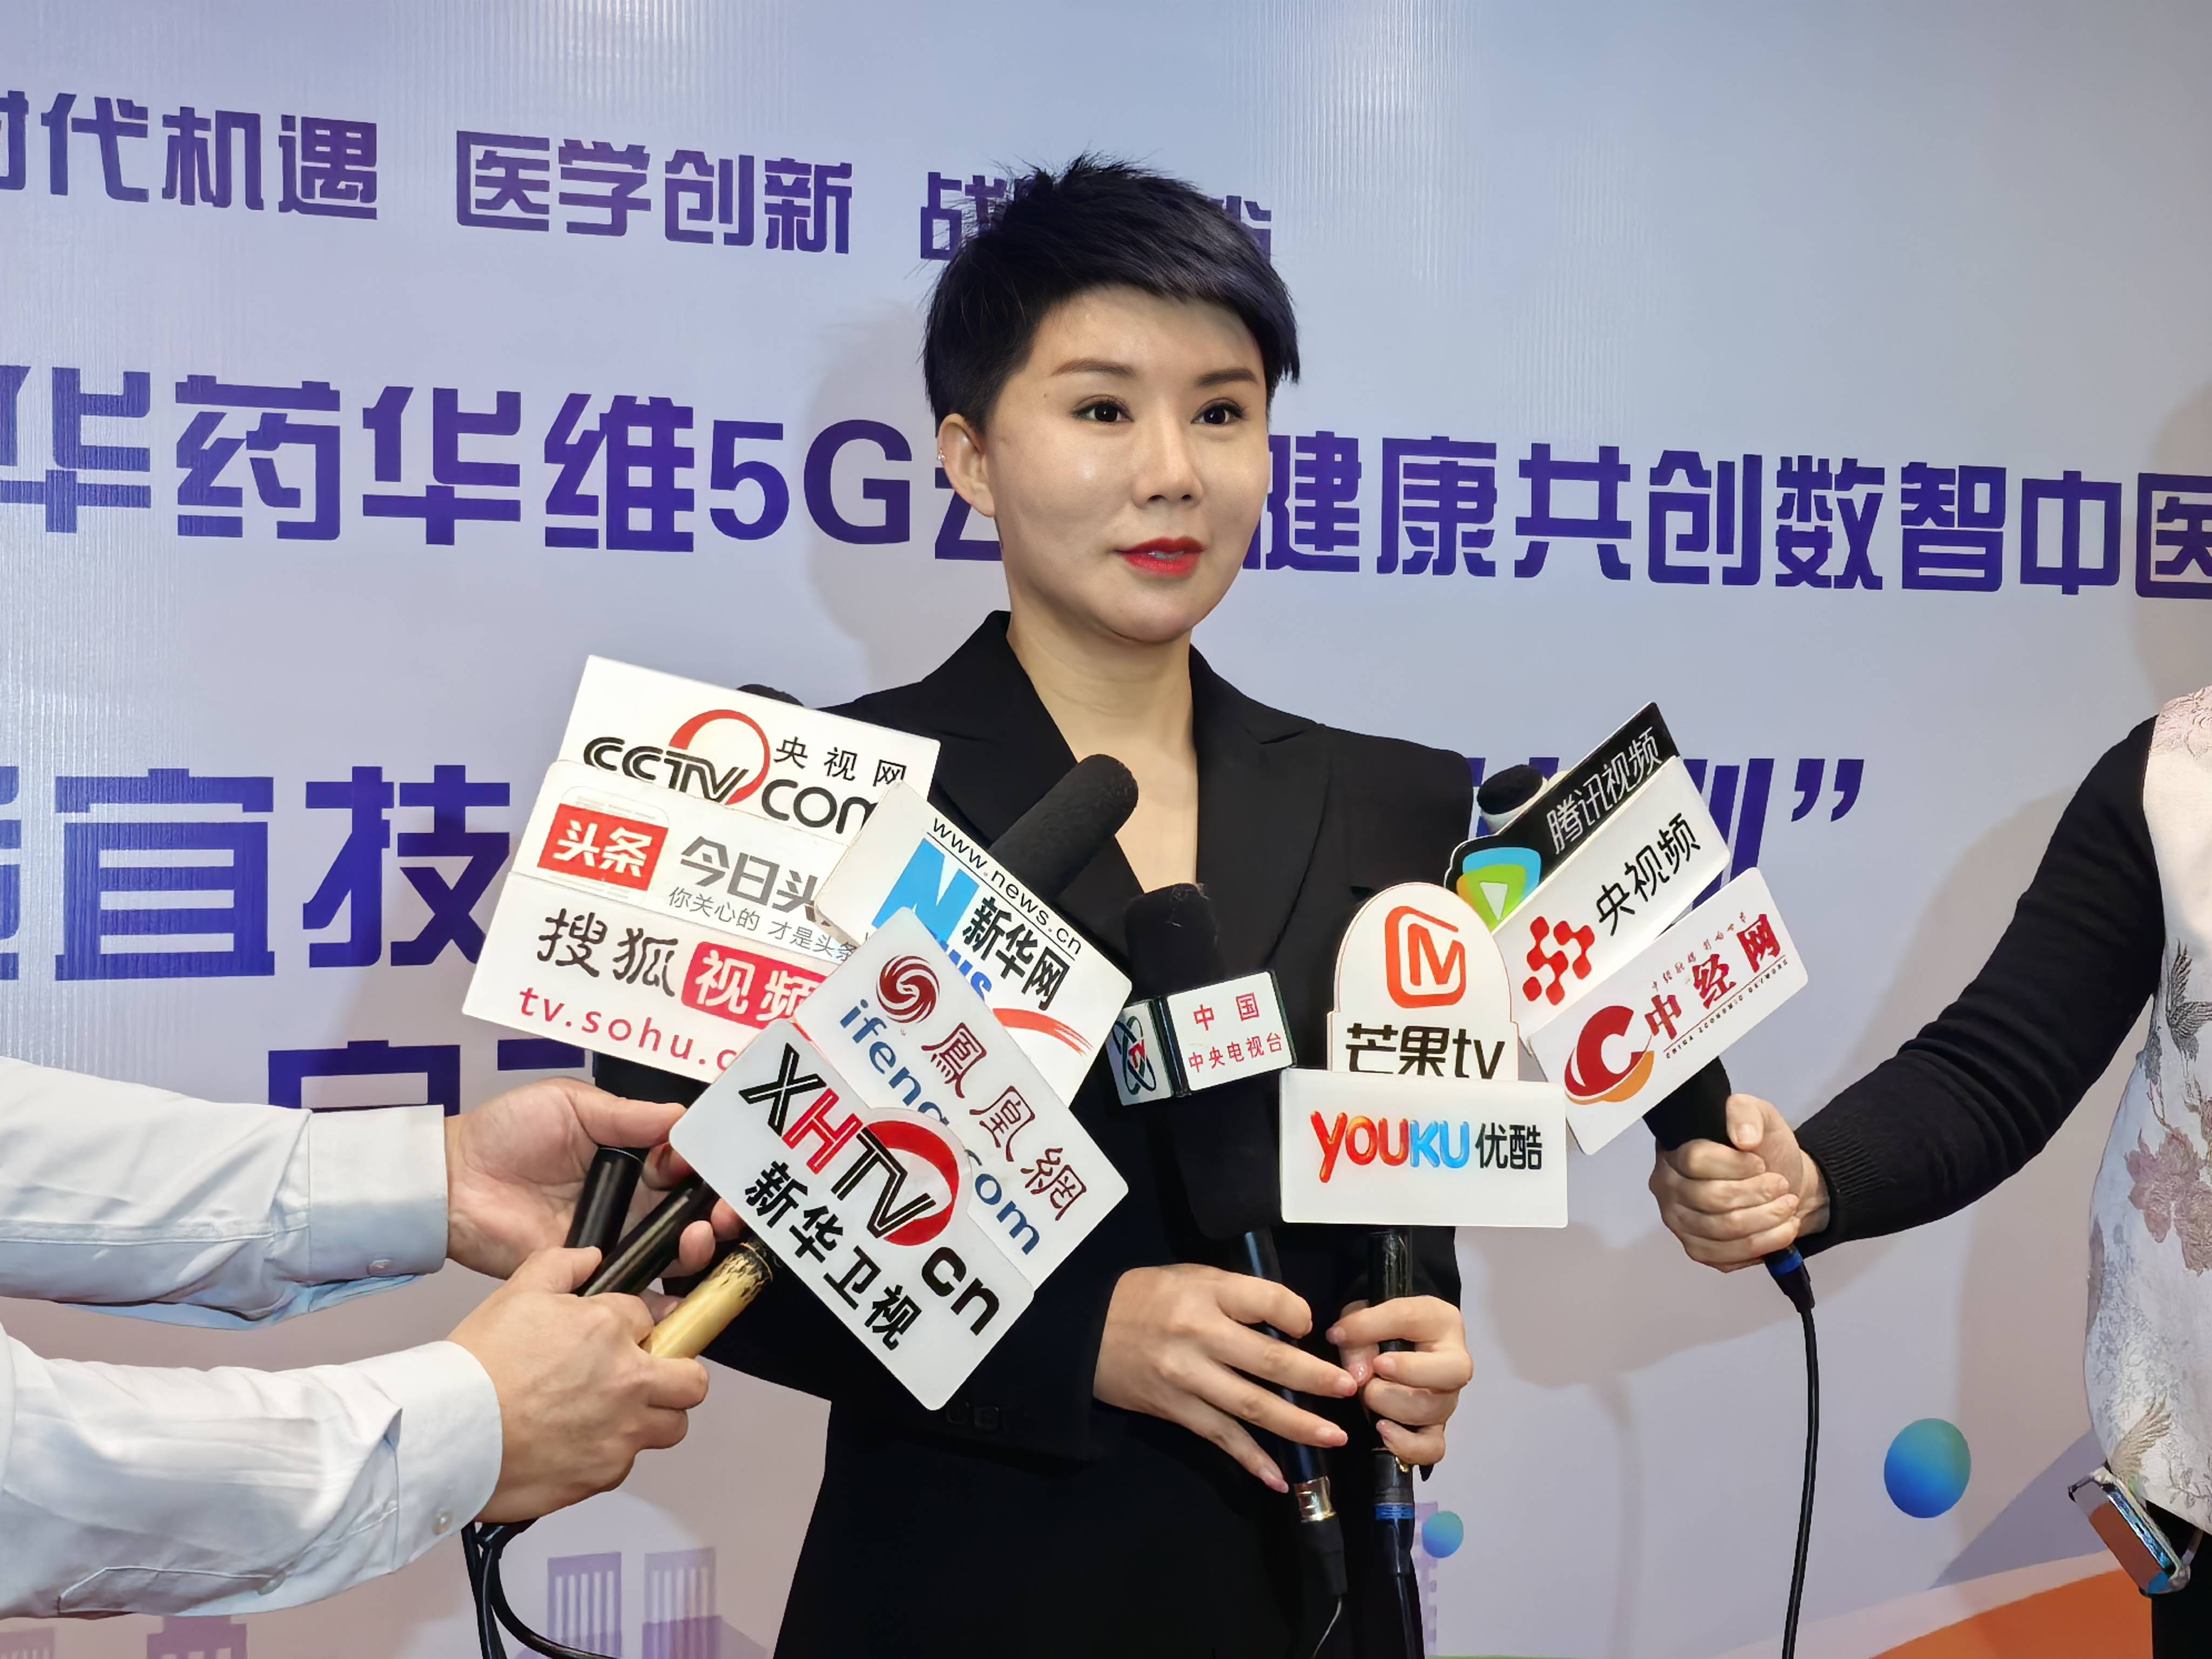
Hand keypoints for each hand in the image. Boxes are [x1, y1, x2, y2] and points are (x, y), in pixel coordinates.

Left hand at [443, 1078, 738, 1278]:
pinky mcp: (593, 1271)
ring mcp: (615, 1237)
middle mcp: (632, 1199)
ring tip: (701, 1235)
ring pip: (676, 1247)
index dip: (712, 1166)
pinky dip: (667, 1286)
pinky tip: (680, 1273)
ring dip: (702, 1242)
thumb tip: (681, 1115)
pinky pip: (638, 1283)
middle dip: (722, 1210)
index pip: (688, 1163)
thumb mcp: (570, 1105)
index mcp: (631, 1156)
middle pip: (693, 1209)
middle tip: (727, 1211)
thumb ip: (627, 1116)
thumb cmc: (506, 1132)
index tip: (723, 1166)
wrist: (455, 1181)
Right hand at [448, 1247, 710, 1522]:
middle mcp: (628, 1383)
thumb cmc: (478, 1368)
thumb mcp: (518, 1292)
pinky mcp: (603, 1474)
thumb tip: (592, 1259)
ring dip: (652, 1418)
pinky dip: (610, 1454)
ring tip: (612, 1414)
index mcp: (610, 1331)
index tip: (617, 1337)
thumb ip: (562, 1266)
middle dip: (675, 1375)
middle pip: (691, 1382)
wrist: (447, 1433)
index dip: (632, 1327)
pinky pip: (627, 1464)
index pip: (651, 1319)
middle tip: (645, 1376)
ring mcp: (621, 1434)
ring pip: (670, 1427)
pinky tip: (574, 1443)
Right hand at [1093, 1264, 1356, 1491]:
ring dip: (1297, 1425)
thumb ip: (1239, 1296)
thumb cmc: (1147, 1298)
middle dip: (1315, 1380)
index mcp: (1207, 1292)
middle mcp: (1199, 1334)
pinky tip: (1278, 1477)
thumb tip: (1292, 1324)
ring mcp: (1187, 1377)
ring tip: (1333, 1437)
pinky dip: (1250, 1459)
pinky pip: (1220, 1437)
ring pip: (1252, 1406)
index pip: (1268, 1302)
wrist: (1084, 1333)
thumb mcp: (1192, 1278)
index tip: (1313, 1328)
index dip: (1298, 1315)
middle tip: (1348, 1390)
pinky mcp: (1175, 1410)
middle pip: (1270, 1362)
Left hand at [1330, 1297, 1470, 1467]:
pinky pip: (1433, 1448)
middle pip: (1448, 1373)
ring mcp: (1447, 1398)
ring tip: (1368, 1396)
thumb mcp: (1361, 1313)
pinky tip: (1383, 1432)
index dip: (1379, 1330)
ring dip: (1392, 1407)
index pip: (1413, 1319)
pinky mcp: (1435, 1429)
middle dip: (1403, 1378)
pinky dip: (1408, 1446)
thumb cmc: (1378, 1325)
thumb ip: (1358, 1332)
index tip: (1349, 1342)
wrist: (1385, 1346)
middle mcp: (1453, 1360)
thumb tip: (1358, 1374)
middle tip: (1369, 1378)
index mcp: (1439, 1320)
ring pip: (1435, 1410)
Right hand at [1649, 1092, 1829, 1268]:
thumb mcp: (1760, 1117)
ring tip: (1788, 1207)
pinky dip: (1762, 1244)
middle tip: (1782, 1186)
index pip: (1694, 1160)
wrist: (1781, 1184)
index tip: (1762, 1163)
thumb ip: (1747, 1114)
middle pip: (1709, 1198)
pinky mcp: (1697, 1250)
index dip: (1733, 1164)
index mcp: (1673, 1150)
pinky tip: (1783, 1230)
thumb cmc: (1764, 1149)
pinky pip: (1726, 1255)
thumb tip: (1743, 1138)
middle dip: (1755, 1193)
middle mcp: (1666, 1187)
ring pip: (1721, 1229)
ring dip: (1764, 1219)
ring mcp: (1678, 1222)